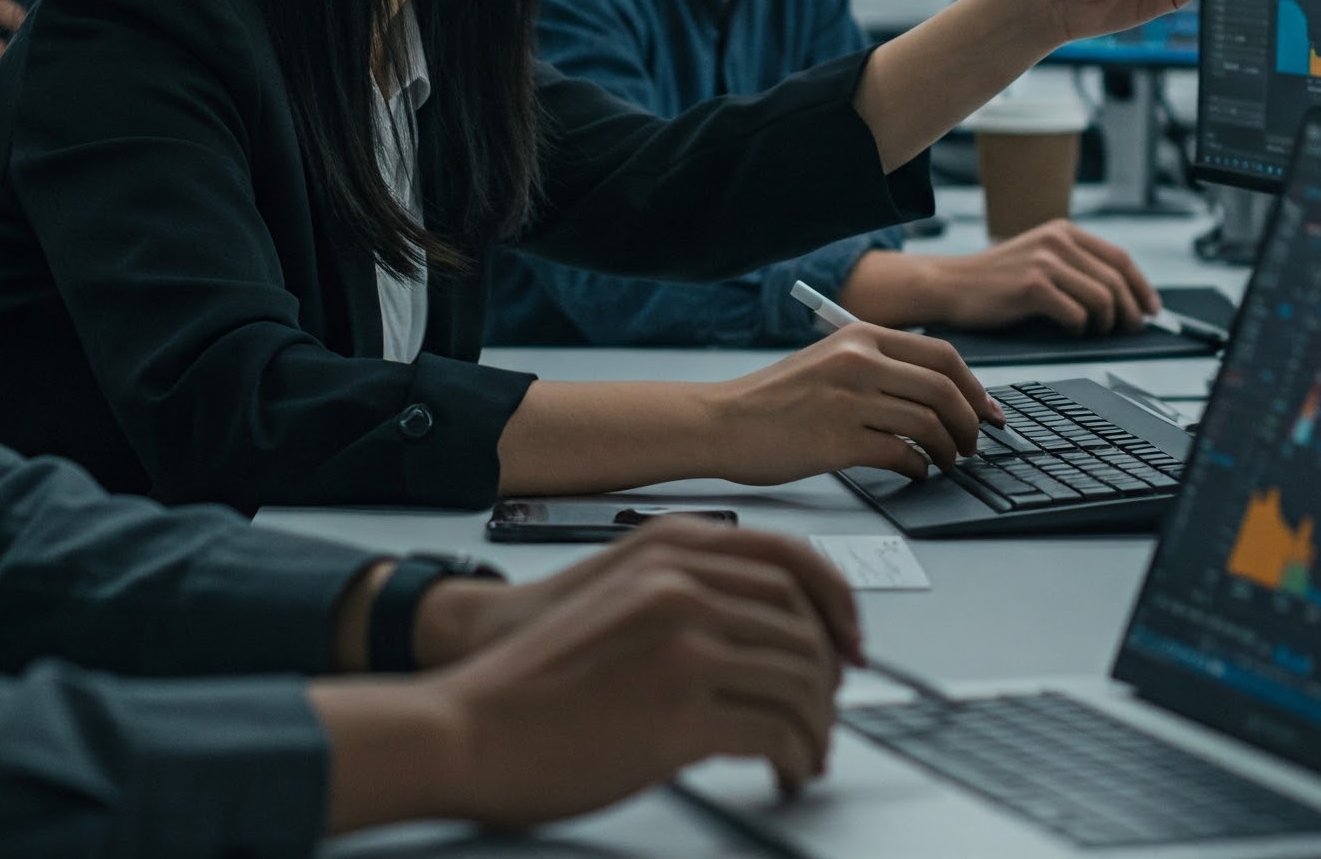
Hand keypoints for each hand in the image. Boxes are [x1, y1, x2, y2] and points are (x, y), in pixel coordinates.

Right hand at [316, 518, 847, 831]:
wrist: (470, 722)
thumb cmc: (536, 670)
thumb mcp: (618, 592)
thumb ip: (685, 588)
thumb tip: (763, 625)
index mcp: (672, 546)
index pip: (792, 560)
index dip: (836, 604)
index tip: (850, 643)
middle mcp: (683, 581)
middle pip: (805, 622)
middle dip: (830, 676)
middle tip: (827, 713)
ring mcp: (683, 642)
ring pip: (802, 678)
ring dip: (817, 725)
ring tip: (804, 754)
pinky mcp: (680, 710)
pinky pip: (776, 730)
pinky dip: (795, 756)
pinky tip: (782, 773)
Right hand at [712, 323, 1001, 483]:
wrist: (722, 421)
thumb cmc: (774, 399)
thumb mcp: (828, 362)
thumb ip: (877, 368)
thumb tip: (937, 395)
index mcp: (860, 336)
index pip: (942, 355)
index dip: (974, 388)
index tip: (987, 412)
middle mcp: (858, 362)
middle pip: (945, 389)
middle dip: (971, 422)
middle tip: (972, 444)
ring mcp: (849, 401)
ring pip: (929, 424)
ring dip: (948, 450)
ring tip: (945, 463)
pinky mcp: (837, 441)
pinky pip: (901, 454)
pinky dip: (919, 467)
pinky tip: (914, 472)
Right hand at [845, 224, 1159, 334]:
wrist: (949, 285)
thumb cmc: (996, 282)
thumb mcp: (1039, 259)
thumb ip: (1075, 268)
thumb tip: (1125, 302)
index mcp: (1063, 231)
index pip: (1119, 258)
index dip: (1142, 287)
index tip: (1152, 310)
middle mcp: (1057, 240)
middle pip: (1116, 280)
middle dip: (1130, 311)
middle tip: (1129, 331)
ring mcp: (1045, 262)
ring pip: (1102, 299)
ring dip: (1105, 323)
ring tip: (1094, 332)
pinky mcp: (1032, 286)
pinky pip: (1077, 315)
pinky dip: (1079, 329)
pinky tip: (1068, 331)